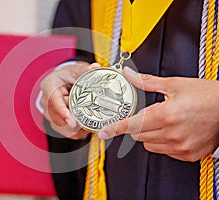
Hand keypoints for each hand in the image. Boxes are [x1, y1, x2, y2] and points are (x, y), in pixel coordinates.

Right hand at [40, 62, 99, 138]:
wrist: (62, 83)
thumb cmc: (68, 76)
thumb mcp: (76, 70)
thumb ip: (86, 70)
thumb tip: (95, 68)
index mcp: (49, 86)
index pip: (53, 100)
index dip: (61, 111)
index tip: (69, 120)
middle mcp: (46, 102)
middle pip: (60, 116)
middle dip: (77, 117)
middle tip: (92, 114)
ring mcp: (49, 115)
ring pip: (64, 127)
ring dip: (79, 126)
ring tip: (92, 120)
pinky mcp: (56, 124)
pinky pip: (68, 133)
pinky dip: (79, 132)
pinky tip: (88, 126)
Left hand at [98, 67, 218, 161]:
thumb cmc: (207, 95)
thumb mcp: (175, 84)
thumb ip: (147, 82)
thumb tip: (129, 74)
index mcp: (166, 115)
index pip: (132, 124)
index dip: (115, 128)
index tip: (103, 132)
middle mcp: (172, 134)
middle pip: (138, 134)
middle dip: (138, 124)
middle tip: (151, 113)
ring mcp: (180, 146)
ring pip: (149, 144)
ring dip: (149, 134)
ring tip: (165, 121)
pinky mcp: (188, 155)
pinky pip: (164, 151)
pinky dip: (163, 142)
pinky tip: (174, 131)